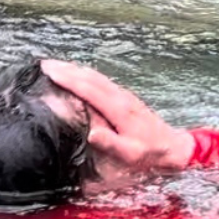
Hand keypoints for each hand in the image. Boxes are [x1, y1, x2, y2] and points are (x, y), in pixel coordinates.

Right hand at [40, 60, 194, 179]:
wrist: (175, 147)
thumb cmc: (151, 153)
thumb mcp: (131, 154)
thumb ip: (111, 143)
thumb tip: (91, 133)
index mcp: (119, 109)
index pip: (90, 89)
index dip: (69, 79)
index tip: (49, 71)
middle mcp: (121, 98)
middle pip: (91, 77)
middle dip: (67, 69)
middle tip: (43, 64)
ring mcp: (124, 96)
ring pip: (96, 77)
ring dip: (75, 69)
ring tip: (54, 65)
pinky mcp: (126, 98)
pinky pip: (101, 81)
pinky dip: (86, 75)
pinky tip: (77, 75)